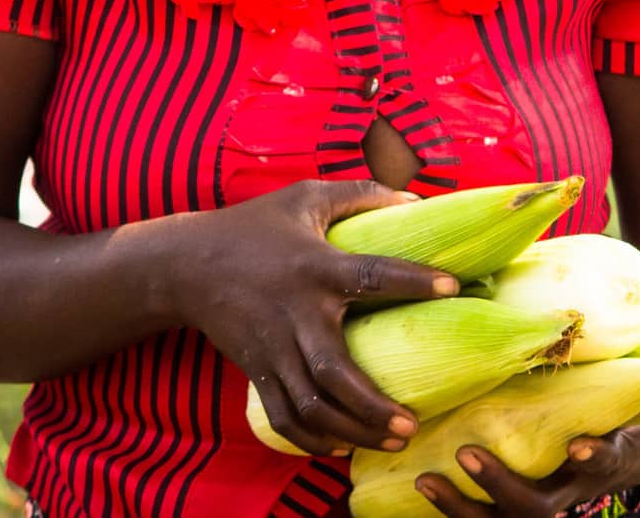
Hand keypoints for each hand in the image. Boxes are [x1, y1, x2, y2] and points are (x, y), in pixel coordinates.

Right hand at [168, 179, 457, 456]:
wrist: (186, 264)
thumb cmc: (254, 225)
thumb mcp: (306, 197)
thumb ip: (361, 193)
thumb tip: (416, 199)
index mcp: (315, 267)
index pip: (371, 275)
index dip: (413, 280)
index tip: (453, 287)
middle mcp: (296, 313)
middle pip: (334, 372)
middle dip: (373, 405)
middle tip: (411, 423)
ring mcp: (274, 347)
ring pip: (312, 406)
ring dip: (352, 430)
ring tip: (391, 439)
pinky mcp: (257, 370)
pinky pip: (284, 417)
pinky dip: (311, 439)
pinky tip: (340, 446)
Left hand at [413, 422, 639, 517]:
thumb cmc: (637, 393)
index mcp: (615, 449)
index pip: (609, 459)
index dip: (595, 455)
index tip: (577, 443)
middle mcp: (579, 483)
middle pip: (541, 506)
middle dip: (501, 486)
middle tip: (466, 454)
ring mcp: (550, 495)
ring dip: (465, 508)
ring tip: (426, 481)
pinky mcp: (524, 499)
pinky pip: (490, 515)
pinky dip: (456, 508)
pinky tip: (420, 486)